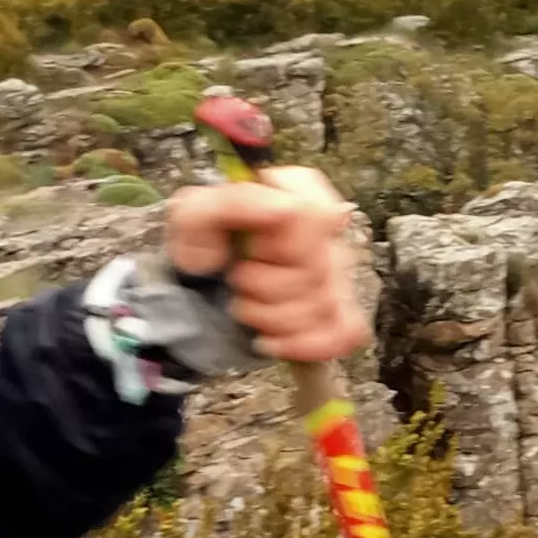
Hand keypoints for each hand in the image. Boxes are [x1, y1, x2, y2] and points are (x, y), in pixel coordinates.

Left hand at [164, 168, 369, 365]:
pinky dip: (302, 345)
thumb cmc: (200, 244)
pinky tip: (273, 339)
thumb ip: (235, 202)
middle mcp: (325, 230)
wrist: (194, 287)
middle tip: (238, 280)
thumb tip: (283, 207)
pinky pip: (342, 335)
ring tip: (247, 306)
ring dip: (271, 319)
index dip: (280, 247)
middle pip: (316, 272)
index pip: (315, 218)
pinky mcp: (337, 310)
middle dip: (264, 289)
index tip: (249, 252)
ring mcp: (336, 271)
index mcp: (299, 192)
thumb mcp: (196, 215)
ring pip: (323, 308)